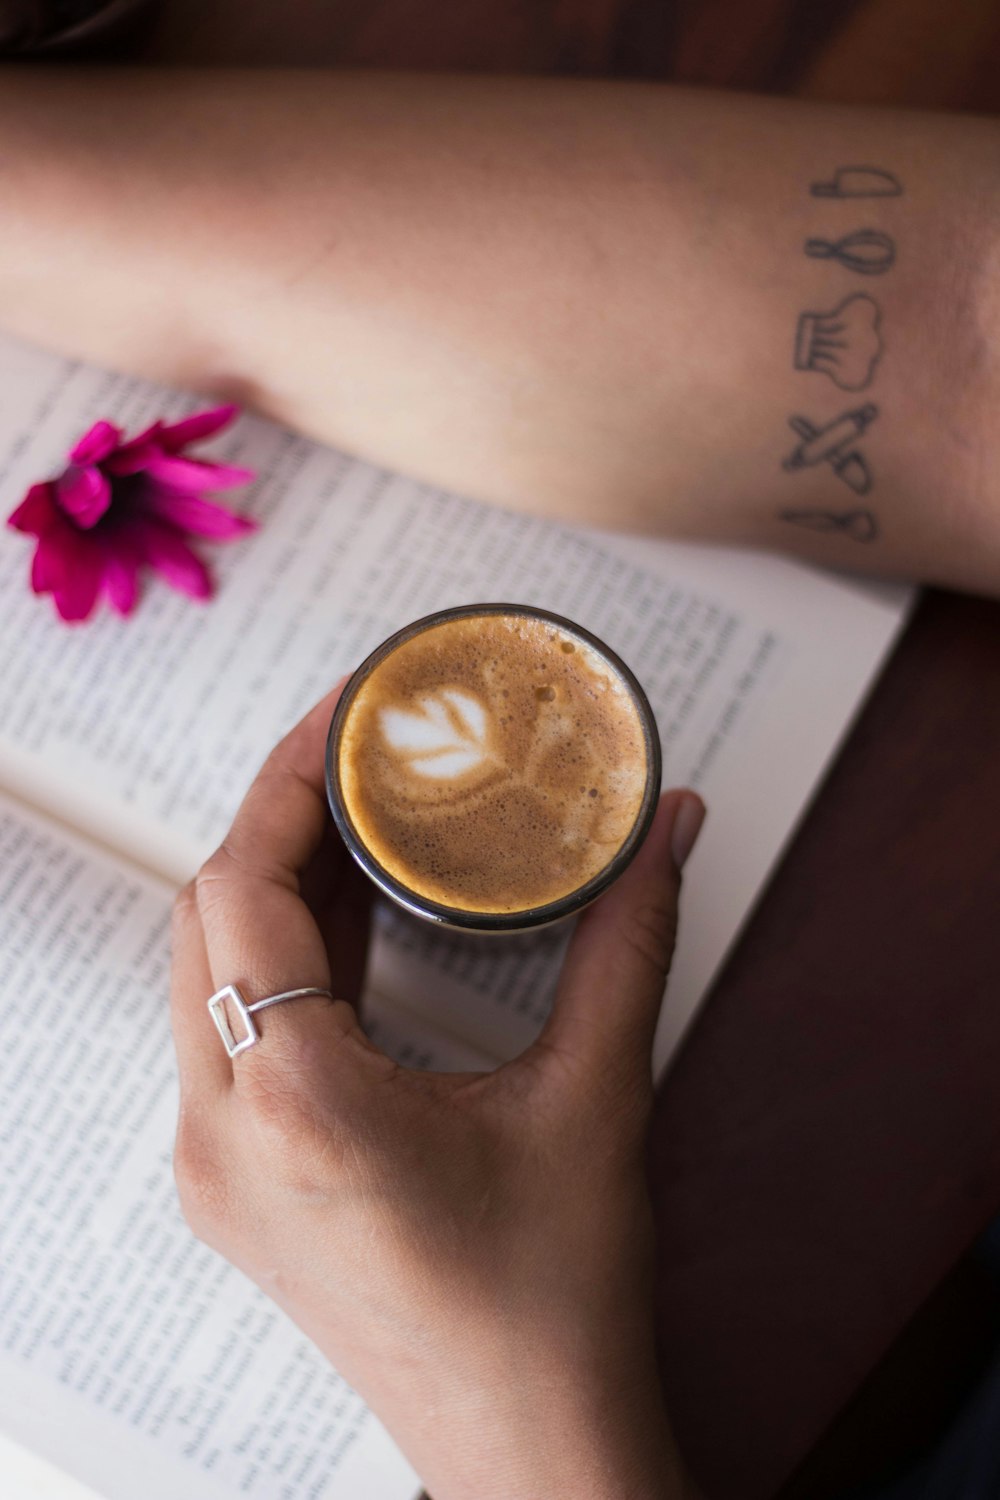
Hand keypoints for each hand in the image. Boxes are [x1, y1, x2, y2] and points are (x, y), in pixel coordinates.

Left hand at [170, 683, 705, 1499]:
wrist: (527, 1446)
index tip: (340, 718)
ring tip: (361, 823)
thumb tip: (665, 832)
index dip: (282, 782)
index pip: (237, 891)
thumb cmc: (553, 1304)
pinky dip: (278, 959)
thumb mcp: (596, 1102)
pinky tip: (350, 922)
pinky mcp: (236, 1186)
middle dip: (279, 821)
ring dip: (274, 888)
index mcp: (295, 1107)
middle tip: (361, 758)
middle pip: (207, 920)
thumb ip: (628, 943)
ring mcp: (216, 1170)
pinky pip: (228, 1032)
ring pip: (206, 975)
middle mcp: (222, 1137)